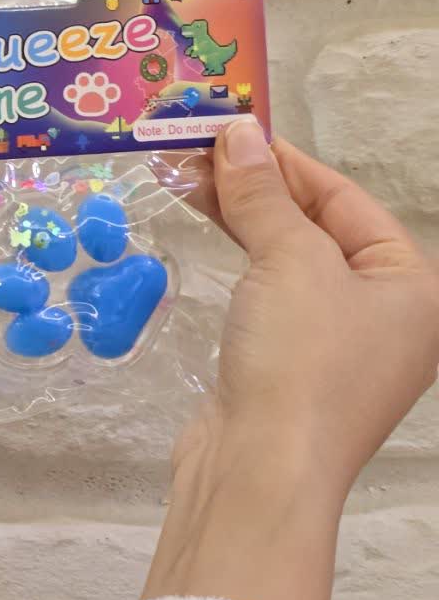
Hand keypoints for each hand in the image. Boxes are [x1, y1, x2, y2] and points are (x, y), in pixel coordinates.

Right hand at [144, 118, 438, 599]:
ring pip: (286, 258)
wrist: (261, 470)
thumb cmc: (301, 360)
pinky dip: (237, 258)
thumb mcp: (289, 260)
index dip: (285, 160)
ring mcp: (335, 343)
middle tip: (196, 152)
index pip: (345, 198)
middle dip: (256, 186)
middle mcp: (383, 313)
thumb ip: (262, 193)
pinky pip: (267, 292)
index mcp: (410, 285)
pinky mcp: (289, 365)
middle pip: (315, 226)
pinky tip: (207, 234)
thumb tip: (237, 132)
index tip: (229, 130)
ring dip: (240, 217)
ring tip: (188, 181)